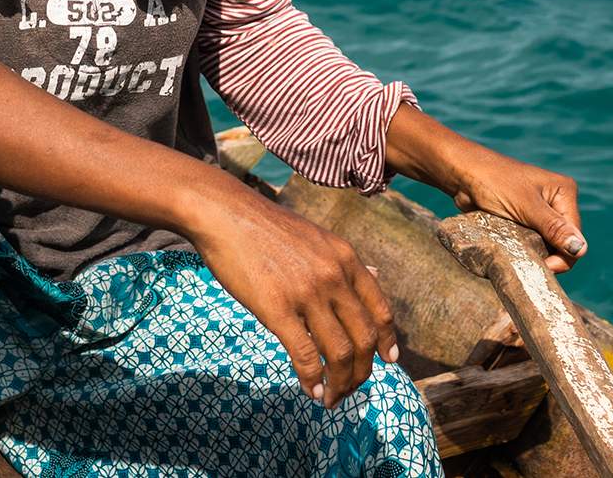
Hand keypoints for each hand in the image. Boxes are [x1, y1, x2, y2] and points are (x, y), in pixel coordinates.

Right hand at [182, 175, 398, 409]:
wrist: (224, 215)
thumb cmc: (264, 226)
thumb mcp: (316, 237)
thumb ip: (343, 261)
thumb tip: (375, 273)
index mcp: (345, 258)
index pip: (379, 309)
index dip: (386, 340)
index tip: (388, 360)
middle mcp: (334, 277)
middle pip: (364, 338)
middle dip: (362, 371)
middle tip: (351, 387)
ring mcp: (307, 293)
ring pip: (340, 353)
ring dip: (341, 384)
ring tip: (333, 398)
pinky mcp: (278, 309)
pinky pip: (306, 355)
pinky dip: (314, 380)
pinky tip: (312, 392)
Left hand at [450, 147, 585, 273]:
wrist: (460, 175)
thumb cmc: (493, 182)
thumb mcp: (525, 206)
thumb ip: (553, 228)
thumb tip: (580, 249)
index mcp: (564, 193)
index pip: (575, 237)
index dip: (562, 257)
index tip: (542, 267)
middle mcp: (556, 202)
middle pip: (562, 243)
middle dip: (547, 255)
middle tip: (525, 259)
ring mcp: (539, 212)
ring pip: (546, 246)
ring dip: (533, 253)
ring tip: (516, 251)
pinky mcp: (523, 221)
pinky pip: (530, 243)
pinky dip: (523, 249)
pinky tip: (511, 249)